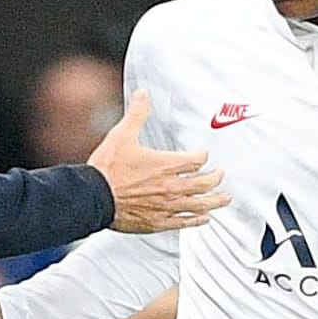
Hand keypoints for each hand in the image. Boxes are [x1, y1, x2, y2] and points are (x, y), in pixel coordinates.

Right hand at [88, 92, 228, 233]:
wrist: (93, 198)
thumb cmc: (107, 169)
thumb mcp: (121, 135)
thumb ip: (137, 115)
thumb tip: (143, 95)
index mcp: (165, 165)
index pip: (196, 160)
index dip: (202, 156)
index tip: (204, 154)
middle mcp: (170, 187)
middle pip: (204, 183)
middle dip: (216, 178)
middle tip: (221, 175)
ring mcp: (166, 207)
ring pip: (199, 205)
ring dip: (215, 201)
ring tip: (223, 199)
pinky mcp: (158, 222)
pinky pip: (184, 222)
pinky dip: (197, 220)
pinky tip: (203, 219)